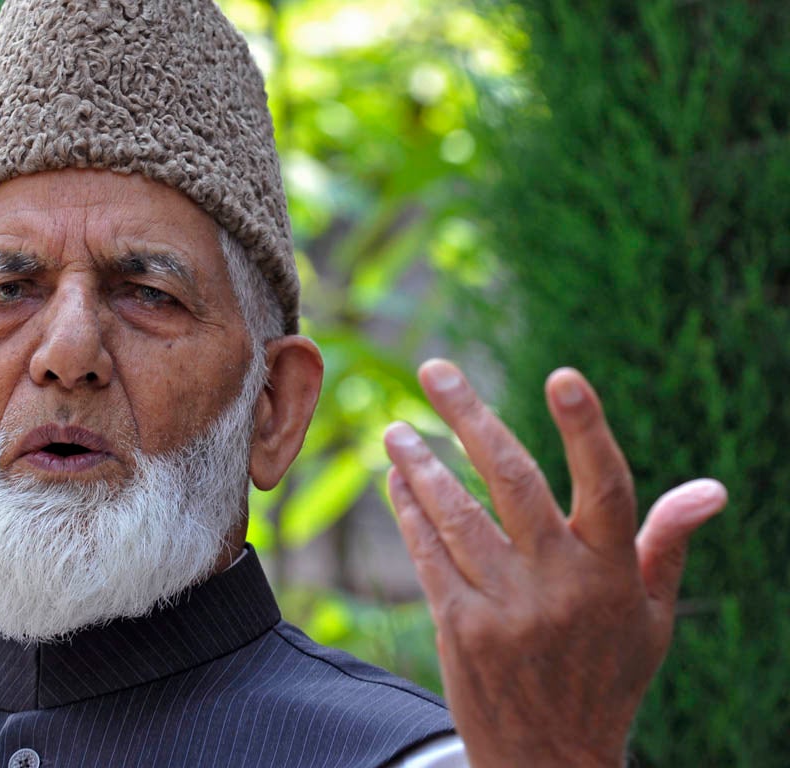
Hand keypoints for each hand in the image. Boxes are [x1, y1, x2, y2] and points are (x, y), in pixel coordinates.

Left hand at [383, 361, 726, 767]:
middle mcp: (559, 583)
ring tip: (395, 430)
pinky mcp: (460, 628)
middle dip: (469, 418)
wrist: (551, 758)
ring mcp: (505, 607)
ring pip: (456, 515)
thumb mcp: (652, 616)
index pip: (606, 484)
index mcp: (612, 572)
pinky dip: (410, 512)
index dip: (586, 428)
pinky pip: (429, 556)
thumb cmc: (607, 673)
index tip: (562, 375)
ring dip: (421, 465)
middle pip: (512, 482)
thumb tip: (712, 488)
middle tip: (435, 369)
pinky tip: (396, 480)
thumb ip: (668, 544)